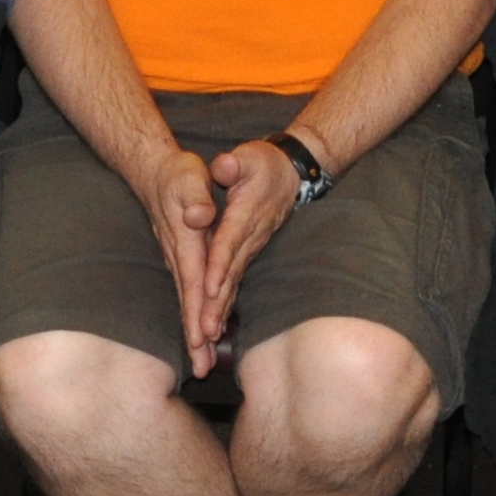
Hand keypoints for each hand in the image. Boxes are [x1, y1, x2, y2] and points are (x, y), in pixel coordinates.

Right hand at [137, 141, 223, 374]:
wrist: (156, 173)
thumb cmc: (178, 175)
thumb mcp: (190, 177)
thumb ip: (196, 197)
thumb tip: (201, 215)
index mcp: (186, 242)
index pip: (194, 281)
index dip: (199, 309)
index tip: (202, 338)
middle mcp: (181, 258)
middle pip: (189, 303)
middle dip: (195, 337)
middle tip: (201, 370)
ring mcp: (179, 263)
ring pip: (188, 305)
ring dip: (195, 335)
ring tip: (202, 366)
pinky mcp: (183, 263)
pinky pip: (190, 297)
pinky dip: (195, 319)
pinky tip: (202, 338)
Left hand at [200, 135, 307, 353]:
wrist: (291, 174)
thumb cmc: (264, 163)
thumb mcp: (249, 156)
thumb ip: (234, 164)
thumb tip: (222, 167)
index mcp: (245, 213)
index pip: (230, 241)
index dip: (220, 263)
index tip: (210, 287)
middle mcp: (249, 237)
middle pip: (230, 273)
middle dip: (218, 302)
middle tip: (204, 330)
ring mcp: (250, 248)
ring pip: (233, 284)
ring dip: (220, 311)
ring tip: (206, 339)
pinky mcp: (247, 254)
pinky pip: (235, 284)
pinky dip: (225, 306)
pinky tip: (214, 329)